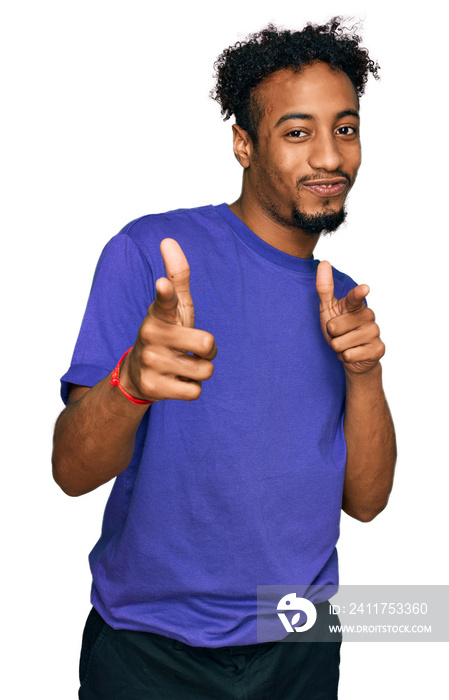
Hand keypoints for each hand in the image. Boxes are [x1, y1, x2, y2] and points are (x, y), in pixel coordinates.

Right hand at [120, 238, 216, 400]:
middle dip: (208, 350)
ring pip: (205, 370)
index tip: (162, 284)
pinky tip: (175, 381)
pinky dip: (190, 388)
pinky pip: (194, 391)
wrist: (138, 375)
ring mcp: (150, 362)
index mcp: (158, 314)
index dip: (166, 292)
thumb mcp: (173, 307)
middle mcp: (150, 335)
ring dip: (199, 370)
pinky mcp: (153, 388)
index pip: (163, 299)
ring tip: (181, 365)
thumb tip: (168, 240)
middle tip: (191, 349)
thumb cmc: (166, 334)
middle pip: (207, 343)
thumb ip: (177, 276)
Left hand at [316, 261, 384, 375]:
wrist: (354, 355)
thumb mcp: (329, 309)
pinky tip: (353, 354)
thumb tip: (324, 262)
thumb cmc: (340, 329)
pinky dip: (345, 358)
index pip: (355, 298)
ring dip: (338, 347)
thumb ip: (325, 288)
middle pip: (334, 327)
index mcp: (356, 305)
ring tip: (347, 344)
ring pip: (340, 343)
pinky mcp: (378, 350)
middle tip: (340, 335)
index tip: (364, 288)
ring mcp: (375, 333)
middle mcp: (368, 316)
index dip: (358, 293)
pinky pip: (348, 355)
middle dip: (331, 335)